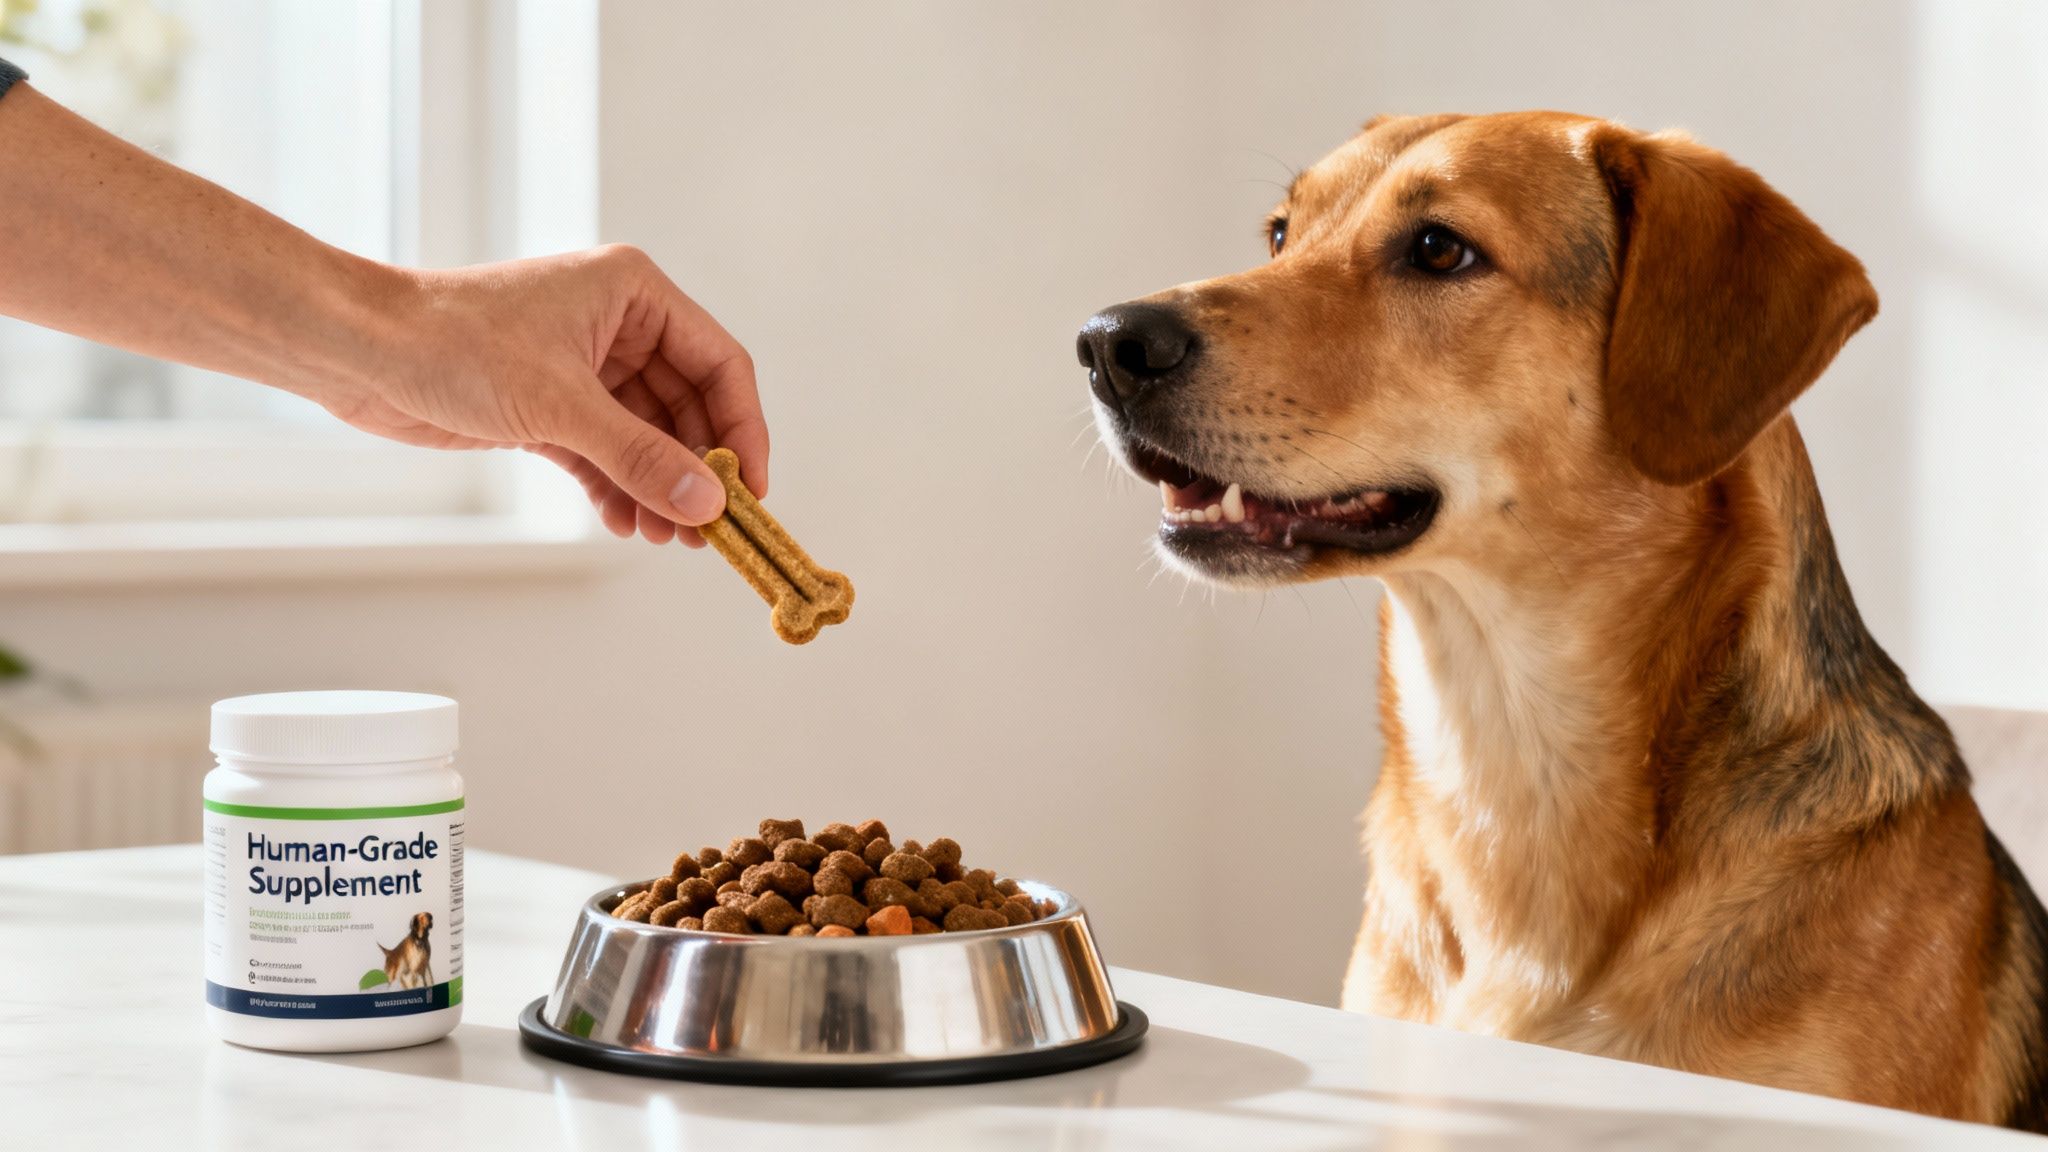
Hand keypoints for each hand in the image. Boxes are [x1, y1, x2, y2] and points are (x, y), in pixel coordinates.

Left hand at [312, 245, 767, 544]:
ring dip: (659, 487)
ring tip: (664, 538)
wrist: (359, 350)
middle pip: (690, 406)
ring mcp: (584, 366)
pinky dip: (619, 489)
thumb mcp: (560, 406)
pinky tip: (626, 523)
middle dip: (697, 470)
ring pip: (649, 436)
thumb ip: (640, 457)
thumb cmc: (452, 344)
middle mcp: (618, 324)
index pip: (719, 364)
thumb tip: (708, 503)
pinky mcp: (551, 405)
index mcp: (634, 293)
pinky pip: (607, 453)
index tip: (751, 491)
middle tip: (707, 530)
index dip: (743, 430)